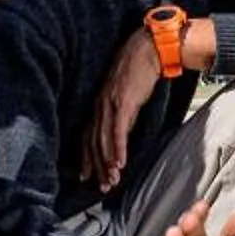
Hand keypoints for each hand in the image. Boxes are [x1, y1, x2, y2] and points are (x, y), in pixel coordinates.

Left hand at [83, 25, 164, 190]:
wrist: (148, 48)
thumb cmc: (139, 69)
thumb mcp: (126, 94)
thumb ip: (122, 112)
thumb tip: (123, 130)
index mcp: (99, 104)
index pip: (87, 136)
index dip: (86, 158)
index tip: (86, 176)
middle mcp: (99, 106)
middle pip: (94, 143)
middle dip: (97, 167)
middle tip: (102, 187)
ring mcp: (109, 104)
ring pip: (104, 140)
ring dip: (108, 164)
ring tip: (112, 182)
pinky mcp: (123, 102)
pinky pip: (118, 130)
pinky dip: (118, 149)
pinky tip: (120, 164)